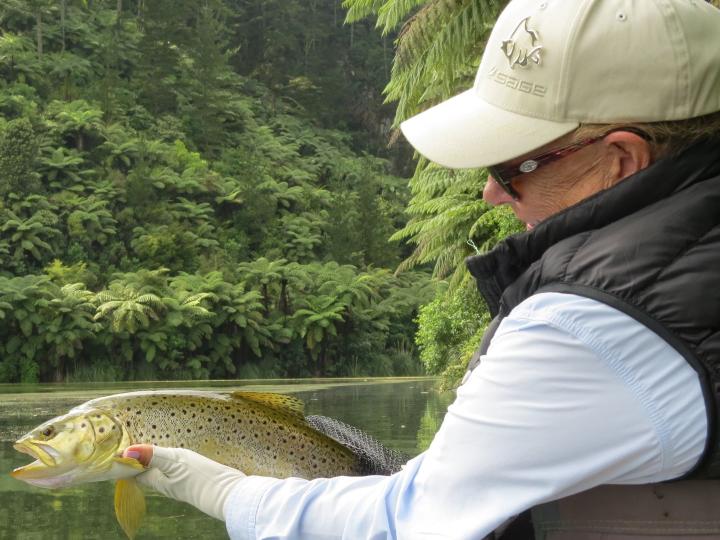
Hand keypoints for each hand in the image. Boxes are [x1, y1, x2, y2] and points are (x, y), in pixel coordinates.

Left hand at [123, 444, 245, 520]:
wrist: (229, 492)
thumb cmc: (200, 478)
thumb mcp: (175, 462)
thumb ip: (153, 456)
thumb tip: (127, 452)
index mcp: (159, 481)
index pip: (137, 474)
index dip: (128, 463)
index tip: (121, 449)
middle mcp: (169, 482)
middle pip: (150, 471)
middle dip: (142, 459)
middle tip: (138, 440)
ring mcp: (183, 481)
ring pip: (165, 469)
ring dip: (159, 458)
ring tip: (158, 441)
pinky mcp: (196, 477)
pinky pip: (180, 468)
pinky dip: (176, 459)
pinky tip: (182, 451)